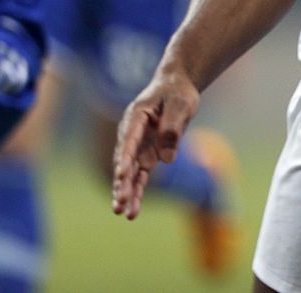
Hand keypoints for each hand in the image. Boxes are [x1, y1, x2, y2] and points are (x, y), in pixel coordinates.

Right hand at [112, 64, 200, 219]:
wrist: (176, 87)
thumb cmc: (177, 93)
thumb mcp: (180, 105)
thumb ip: (172, 129)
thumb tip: (167, 160)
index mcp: (136, 116)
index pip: (129, 139)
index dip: (125, 157)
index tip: (121, 174)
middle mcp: (132, 134)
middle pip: (125, 161)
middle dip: (122, 184)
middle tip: (120, 204)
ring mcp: (138, 147)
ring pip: (130, 173)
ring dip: (127, 193)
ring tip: (123, 213)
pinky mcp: (146, 155)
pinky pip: (140, 177)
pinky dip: (137, 192)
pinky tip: (133, 211)